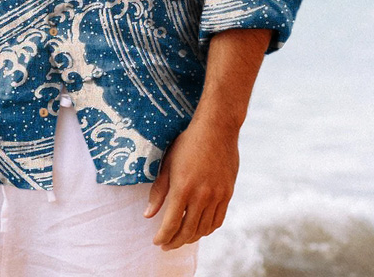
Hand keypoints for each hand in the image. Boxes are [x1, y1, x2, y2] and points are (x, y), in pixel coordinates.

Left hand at [143, 116, 238, 248]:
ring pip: (203, 229)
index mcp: (183, 187)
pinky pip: (217, 220)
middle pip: (187, 230)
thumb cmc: (188, 143)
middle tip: (166, 245)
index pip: (171, 223)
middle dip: (174, 242)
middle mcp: (201, 195)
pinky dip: (207, 229)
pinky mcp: (228, 194)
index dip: (163, 236)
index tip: (156, 242)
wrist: (216, 129)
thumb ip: (158, 191)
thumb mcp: (168, 163)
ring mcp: (217, 196)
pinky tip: (198, 228)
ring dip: (190, 237)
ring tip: (181, 237)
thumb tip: (148, 215)